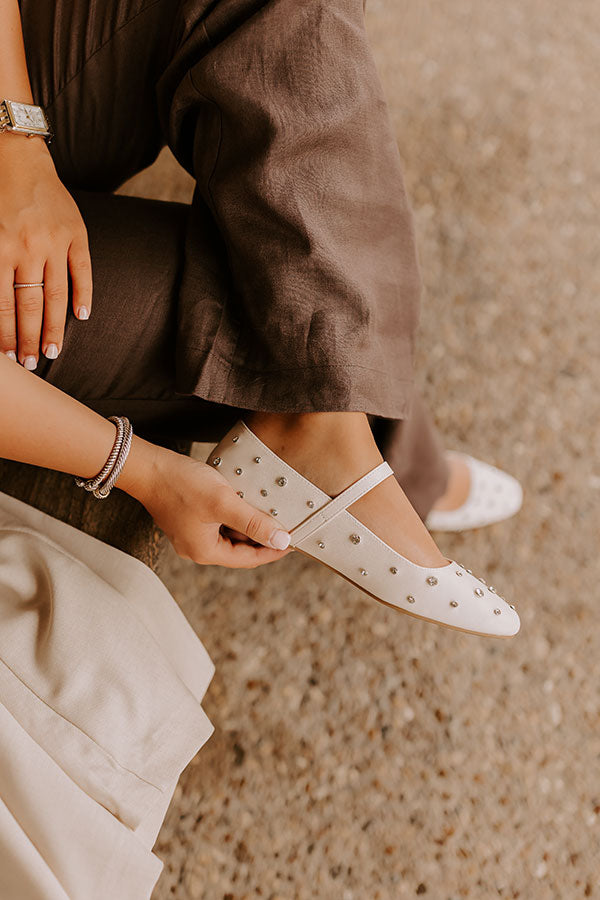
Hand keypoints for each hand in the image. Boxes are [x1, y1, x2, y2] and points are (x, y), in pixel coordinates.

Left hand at [0, 136, 91, 367]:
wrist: (16, 154)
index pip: (2, 303)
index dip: (4, 334)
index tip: (7, 357)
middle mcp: (27, 247)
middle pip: (29, 305)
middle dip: (27, 339)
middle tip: (29, 364)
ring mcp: (54, 241)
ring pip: (55, 294)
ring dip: (53, 327)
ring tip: (51, 352)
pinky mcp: (76, 232)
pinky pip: (83, 270)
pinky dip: (84, 294)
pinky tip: (82, 317)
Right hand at [126, 441, 292, 568]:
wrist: (147, 467)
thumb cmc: (181, 484)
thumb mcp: (223, 502)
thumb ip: (254, 523)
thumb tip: (281, 541)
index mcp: (205, 551)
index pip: (248, 559)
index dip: (273, 550)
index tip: (293, 541)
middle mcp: (197, 548)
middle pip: (239, 549)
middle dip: (262, 537)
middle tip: (284, 524)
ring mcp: (191, 534)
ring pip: (230, 535)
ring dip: (248, 525)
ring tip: (268, 511)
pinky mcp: (189, 519)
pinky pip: (219, 523)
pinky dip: (234, 516)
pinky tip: (244, 501)